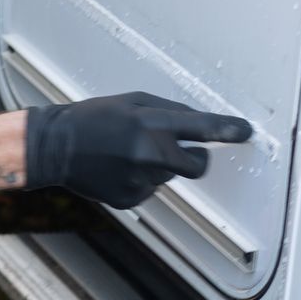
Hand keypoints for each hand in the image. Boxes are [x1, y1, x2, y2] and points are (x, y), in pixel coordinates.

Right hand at [24, 91, 252, 208]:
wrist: (55, 147)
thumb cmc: (93, 118)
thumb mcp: (131, 101)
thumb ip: (169, 112)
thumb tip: (199, 124)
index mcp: (150, 124)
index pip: (203, 128)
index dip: (229, 129)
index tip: (246, 131)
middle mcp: (149, 155)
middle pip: (197, 165)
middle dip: (194, 157)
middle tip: (174, 148)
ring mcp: (140, 181)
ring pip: (169, 176)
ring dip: (158, 165)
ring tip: (126, 153)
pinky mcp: (130, 198)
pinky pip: (150, 189)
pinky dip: (140, 179)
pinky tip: (117, 168)